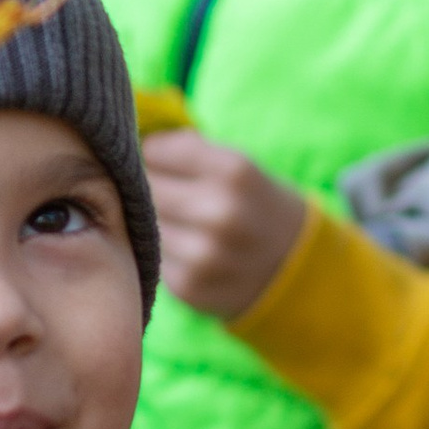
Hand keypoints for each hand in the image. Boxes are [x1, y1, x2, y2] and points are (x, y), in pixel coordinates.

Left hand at [142, 128, 308, 319]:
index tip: (159, 158)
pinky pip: (152, 256)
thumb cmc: (256, 205)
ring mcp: (203, 254)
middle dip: (149, 185)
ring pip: (144, 223)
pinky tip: (185, 250)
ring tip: (179, 221)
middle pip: (147, 186)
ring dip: (152, 220)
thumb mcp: (239, 166)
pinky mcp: (189, 286)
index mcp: (234, 171)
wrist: (296, 269)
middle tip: (164, 190)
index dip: (154, 153)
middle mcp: (220, 212)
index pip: (157, 150)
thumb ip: (188, 149)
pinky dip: (162, 251)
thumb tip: (132, 142)